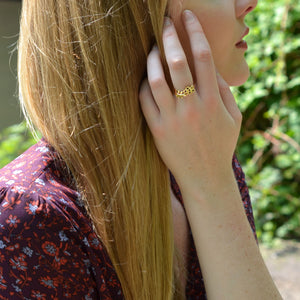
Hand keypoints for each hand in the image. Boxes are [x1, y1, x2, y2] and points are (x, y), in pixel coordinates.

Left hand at [139, 10, 241, 192]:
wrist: (204, 177)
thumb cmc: (220, 145)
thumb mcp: (233, 118)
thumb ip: (225, 90)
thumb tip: (210, 67)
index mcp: (213, 101)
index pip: (203, 57)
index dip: (195, 32)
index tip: (187, 18)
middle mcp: (192, 107)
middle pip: (177, 63)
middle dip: (170, 37)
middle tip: (165, 24)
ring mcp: (172, 119)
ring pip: (156, 79)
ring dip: (152, 59)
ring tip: (152, 49)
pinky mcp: (157, 130)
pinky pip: (145, 101)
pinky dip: (144, 84)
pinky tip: (147, 77)